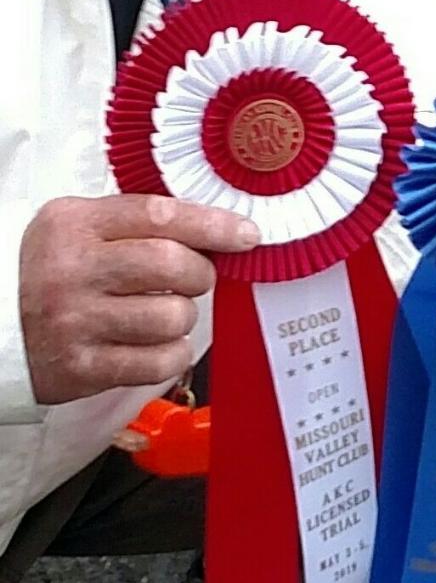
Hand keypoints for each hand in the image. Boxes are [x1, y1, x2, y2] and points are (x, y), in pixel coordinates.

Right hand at [19, 194, 259, 404]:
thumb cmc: (44, 276)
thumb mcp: (73, 231)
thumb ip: (132, 225)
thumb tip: (211, 230)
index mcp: (72, 224)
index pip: (158, 215)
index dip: (212, 225)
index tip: (245, 234)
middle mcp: (73, 269)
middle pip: (173, 265)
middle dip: (198, 275)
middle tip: (190, 279)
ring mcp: (78, 320)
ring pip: (173, 317)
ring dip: (183, 318)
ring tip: (162, 314)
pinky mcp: (86, 367)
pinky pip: (160, 361)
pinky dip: (172, 354)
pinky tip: (157, 345)